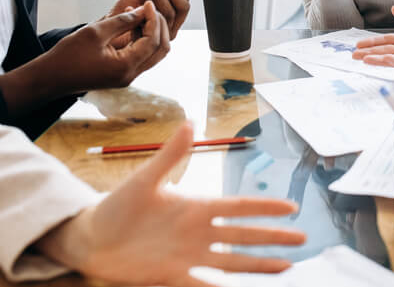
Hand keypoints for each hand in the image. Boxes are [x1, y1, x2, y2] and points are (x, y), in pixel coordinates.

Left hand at [36, 123, 305, 284]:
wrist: (90, 240)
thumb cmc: (116, 207)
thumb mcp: (144, 179)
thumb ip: (170, 155)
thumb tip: (189, 123)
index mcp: (196, 207)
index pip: (239, 207)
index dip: (265, 208)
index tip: (292, 206)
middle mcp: (199, 234)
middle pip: (244, 236)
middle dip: (273, 238)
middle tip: (302, 239)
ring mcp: (189, 257)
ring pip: (233, 263)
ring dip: (259, 265)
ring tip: (287, 268)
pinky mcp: (173, 277)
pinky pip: (204, 285)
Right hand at [52, 1, 170, 91]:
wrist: (50, 77)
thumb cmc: (68, 55)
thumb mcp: (96, 32)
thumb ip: (123, 21)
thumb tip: (144, 10)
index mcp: (125, 67)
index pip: (153, 41)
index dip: (153, 19)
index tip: (148, 3)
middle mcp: (131, 75)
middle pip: (160, 49)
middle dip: (158, 26)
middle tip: (149, 8)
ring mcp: (128, 76)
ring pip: (154, 53)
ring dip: (152, 33)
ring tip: (143, 14)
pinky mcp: (122, 73)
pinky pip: (142, 55)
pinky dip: (142, 39)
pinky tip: (133, 24)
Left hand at [108, 0, 189, 44]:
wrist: (108, 30)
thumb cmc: (123, 14)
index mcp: (173, 14)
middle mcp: (171, 25)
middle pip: (182, 6)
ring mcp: (163, 35)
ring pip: (169, 13)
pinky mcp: (151, 42)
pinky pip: (153, 24)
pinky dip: (143, 10)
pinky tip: (131, 3)